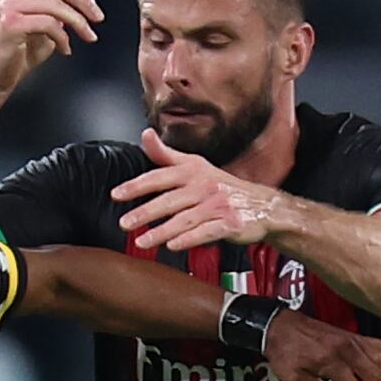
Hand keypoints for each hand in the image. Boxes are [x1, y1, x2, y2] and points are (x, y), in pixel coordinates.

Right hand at [0, 0, 100, 93]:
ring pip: (56, 3)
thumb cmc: (22, 52)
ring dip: (78, 21)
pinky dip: (63, 37)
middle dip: (84, 1)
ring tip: (87, 35)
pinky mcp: (11, 24)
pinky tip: (65, 48)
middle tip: (97, 17)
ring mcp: (9, 6)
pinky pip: (48, 23)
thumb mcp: (47, 22)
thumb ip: (60, 6)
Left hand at [112, 129, 287, 252]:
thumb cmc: (221, 187)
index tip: (116, 194)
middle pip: (170, 200)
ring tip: (141, 242)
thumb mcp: (195, 166)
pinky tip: (172, 246)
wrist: (264, 205)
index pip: (160, 176)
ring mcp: (218, 205)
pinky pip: (206, 232)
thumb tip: (146, 134)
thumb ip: (166, 155)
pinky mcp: (230, 223)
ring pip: (185, 219)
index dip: (137, 185)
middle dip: (145, 212)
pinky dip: (189, 239)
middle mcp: (205, 186)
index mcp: (193, 171)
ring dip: (161, 231)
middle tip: (124, 223)